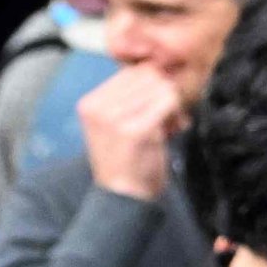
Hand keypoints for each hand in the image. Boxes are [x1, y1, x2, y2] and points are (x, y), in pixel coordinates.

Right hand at [77, 63, 189, 202]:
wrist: (123, 197)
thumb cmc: (127, 158)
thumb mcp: (116, 123)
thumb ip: (131, 97)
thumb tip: (160, 68)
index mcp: (89, 103)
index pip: (133, 71)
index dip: (153, 87)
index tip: (155, 110)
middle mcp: (97, 107)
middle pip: (150, 75)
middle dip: (165, 93)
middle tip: (167, 119)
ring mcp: (114, 118)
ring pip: (162, 86)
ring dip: (173, 105)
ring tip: (168, 126)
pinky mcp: (134, 130)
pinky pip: (169, 101)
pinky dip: (177, 114)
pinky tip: (172, 131)